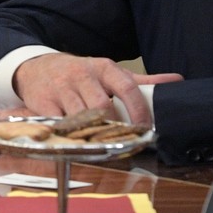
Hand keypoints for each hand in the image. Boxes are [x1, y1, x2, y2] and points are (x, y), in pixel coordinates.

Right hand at [11, 52, 183, 126]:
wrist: (36, 67)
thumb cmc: (79, 74)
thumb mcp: (108, 72)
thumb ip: (141, 81)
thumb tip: (176, 81)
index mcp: (103, 68)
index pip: (127, 86)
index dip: (139, 110)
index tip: (146, 127)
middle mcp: (82, 75)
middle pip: (102, 105)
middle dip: (113, 126)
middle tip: (122, 141)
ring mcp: (61, 89)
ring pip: (81, 116)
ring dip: (92, 133)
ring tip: (102, 144)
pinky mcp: (43, 102)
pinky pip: (58, 123)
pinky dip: (69, 134)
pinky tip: (76, 140)